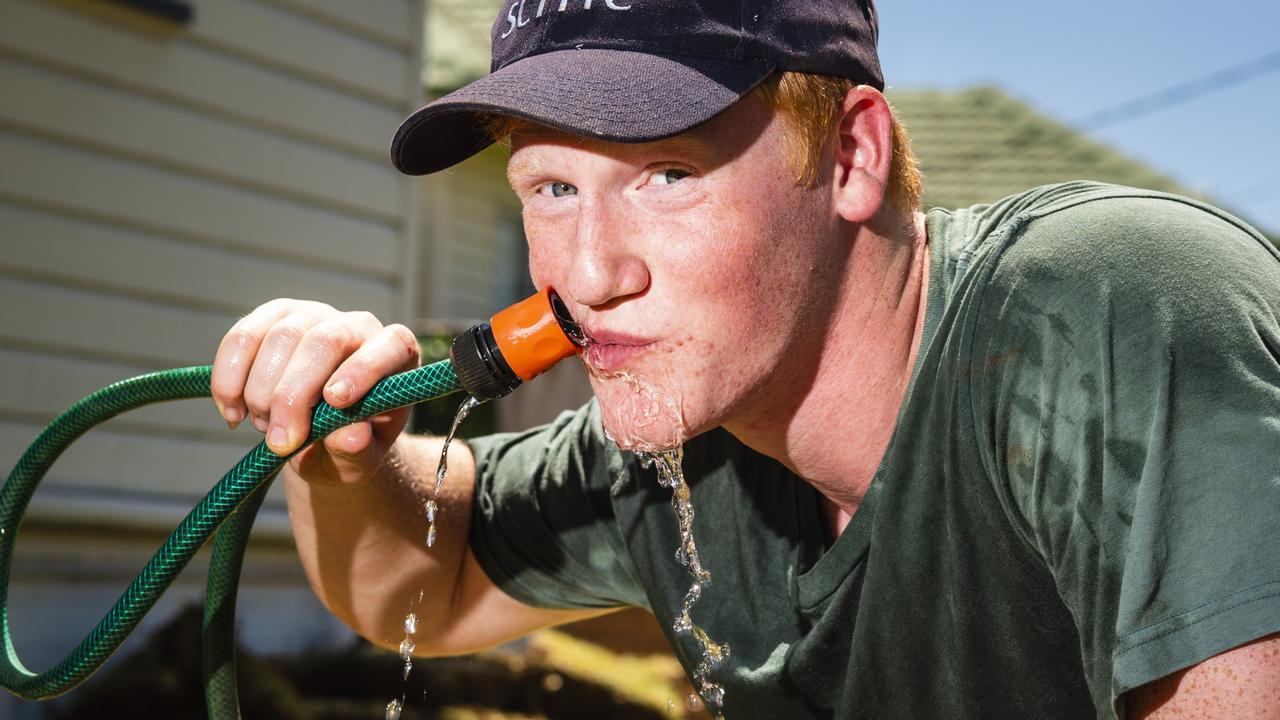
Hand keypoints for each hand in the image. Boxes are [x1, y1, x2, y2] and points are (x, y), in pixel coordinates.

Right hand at [210, 299, 420, 484]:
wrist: (323, 436)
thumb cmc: (351, 443)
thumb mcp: (360, 458)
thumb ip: (357, 449)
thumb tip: (353, 435)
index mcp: (396, 354)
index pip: (389, 347)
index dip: (363, 369)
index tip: (335, 402)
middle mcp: (357, 325)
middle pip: (323, 342)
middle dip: (293, 395)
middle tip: (279, 442)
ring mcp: (313, 316)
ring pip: (279, 336)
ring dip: (260, 390)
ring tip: (263, 430)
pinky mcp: (271, 318)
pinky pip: (242, 338)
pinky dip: (229, 380)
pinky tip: (233, 413)